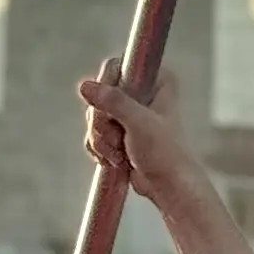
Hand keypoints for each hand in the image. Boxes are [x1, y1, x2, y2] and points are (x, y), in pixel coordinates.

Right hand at [80, 59, 213, 222]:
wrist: (168, 186)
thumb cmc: (165, 153)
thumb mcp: (139, 122)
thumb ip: (113, 102)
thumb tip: (85, 86)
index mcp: (156, 79)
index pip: (115, 67)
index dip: (107, 88)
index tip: (112, 112)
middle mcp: (142, 90)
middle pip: (99, 93)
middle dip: (102, 123)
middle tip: (117, 139)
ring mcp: (128, 111)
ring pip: (94, 115)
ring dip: (101, 139)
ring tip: (120, 154)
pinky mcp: (119, 130)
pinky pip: (94, 132)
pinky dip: (99, 147)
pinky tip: (115, 159)